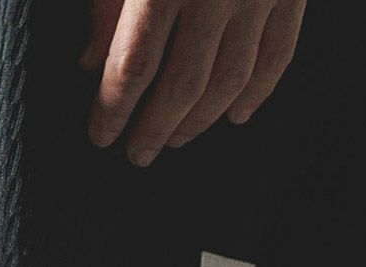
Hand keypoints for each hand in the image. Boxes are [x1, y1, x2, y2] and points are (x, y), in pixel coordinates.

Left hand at [81, 0, 306, 165]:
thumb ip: (107, 0)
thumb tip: (90, 61)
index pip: (133, 65)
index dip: (114, 109)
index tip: (101, 135)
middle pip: (182, 85)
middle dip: (156, 128)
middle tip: (138, 153)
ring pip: (229, 80)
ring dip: (201, 119)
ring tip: (178, 137)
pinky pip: (275, 57)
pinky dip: (256, 93)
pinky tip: (236, 114)